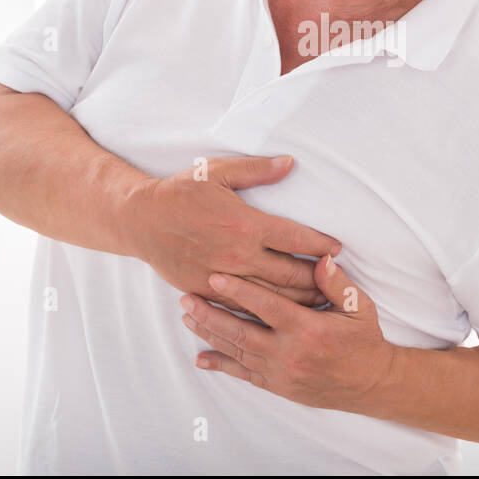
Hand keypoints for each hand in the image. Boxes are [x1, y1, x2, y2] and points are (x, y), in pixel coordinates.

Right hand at [129, 155, 340, 312]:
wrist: (139, 220)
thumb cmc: (180, 192)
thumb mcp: (218, 172)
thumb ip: (257, 170)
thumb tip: (290, 163)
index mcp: (246, 224)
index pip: (296, 238)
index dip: (322, 245)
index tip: (338, 249)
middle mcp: (238, 255)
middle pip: (290, 273)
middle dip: (318, 279)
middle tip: (336, 282)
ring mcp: (222, 277)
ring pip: (271, 296)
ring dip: (298, 300)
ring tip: (320, 303)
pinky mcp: (207, 292)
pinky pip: (243, 307)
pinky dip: (266, 312)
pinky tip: (282, 314)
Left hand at [178, 254, 396, 412]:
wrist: (369, 384)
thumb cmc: (364, 340)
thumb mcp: (359, 307)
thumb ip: (337, 284)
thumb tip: (323, 258)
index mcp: (309, 329)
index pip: (267, 306)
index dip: (240, 291)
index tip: (216, 277)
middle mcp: (290, 353)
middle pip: (241, 331)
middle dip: (211, 314)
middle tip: (187, 298)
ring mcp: (280, 373)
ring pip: (237, 352)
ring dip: (210, 334)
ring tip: (187, 317)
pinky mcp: (277, 386)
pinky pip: (243, 375)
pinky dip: (221, 366)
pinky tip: (201, 358)